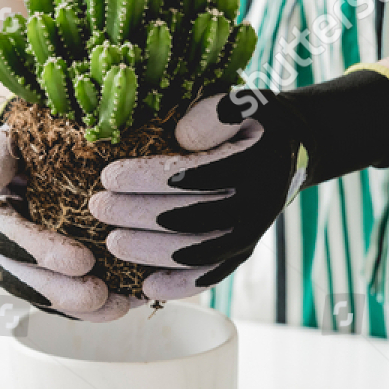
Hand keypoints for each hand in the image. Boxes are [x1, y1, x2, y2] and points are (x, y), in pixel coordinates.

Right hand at [0, 124, 141, 321]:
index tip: (84, 262)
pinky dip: (87, 309)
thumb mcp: (12, 137)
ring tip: (115, 308)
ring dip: (77, 308)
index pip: (6, 236)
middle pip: (20, 277)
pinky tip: (121, 305)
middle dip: (60, 291)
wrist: (36, 157)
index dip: (40, 252)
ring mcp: (10, 266)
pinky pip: (57, 301)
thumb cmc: (29, 143)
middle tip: (99, 295)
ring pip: (38, 296)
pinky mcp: (34, 278)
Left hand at [91, 68, 388, 299]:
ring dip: (149, 251)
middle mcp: (255, 207)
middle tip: (98, 208)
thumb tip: (181, 137)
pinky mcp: (242, 254)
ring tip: (112, 242)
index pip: (191, 175)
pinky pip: (210, 277)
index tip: (108, 175)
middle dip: (136, 214)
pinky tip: (146, 286)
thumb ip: (214, 113)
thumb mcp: (241, 103)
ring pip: (194, 253)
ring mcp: (249, 235)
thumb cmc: (253, 121)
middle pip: (187, 218)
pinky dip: (178, 286)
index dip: (146, 178)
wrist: (290, 150)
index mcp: (252, 166)